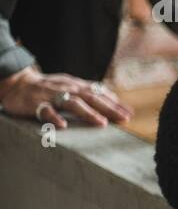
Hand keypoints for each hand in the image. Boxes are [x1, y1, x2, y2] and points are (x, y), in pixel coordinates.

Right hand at [0, 66, 132, 128]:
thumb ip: (89, 91)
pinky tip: (63, 126)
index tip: (130, 113)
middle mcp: (67, 89)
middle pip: (91, 98)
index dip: (115, 103)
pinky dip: (54, 118)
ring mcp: (51, 96)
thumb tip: (112, 96)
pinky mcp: (36, 103)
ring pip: (72, 103)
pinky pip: (45, 111)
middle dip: (109, 108)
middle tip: (124, 118)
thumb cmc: (48, 87)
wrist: (17, 82)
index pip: (99, 93)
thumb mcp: (71, 85)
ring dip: (88, 113)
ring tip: (102, 123)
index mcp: (76, 85)